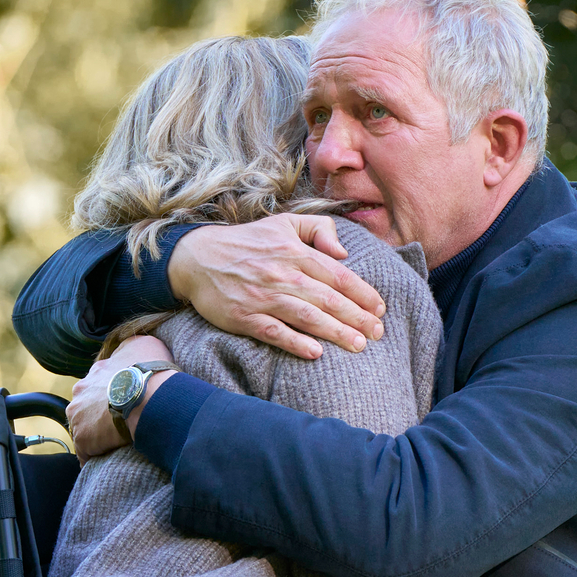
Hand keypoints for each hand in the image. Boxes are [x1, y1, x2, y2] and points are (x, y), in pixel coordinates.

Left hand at [69, 334, 173, 459]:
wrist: (150, 396)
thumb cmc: (152, 371)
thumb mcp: (144, 344)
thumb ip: (133, 346)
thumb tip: (130, 348)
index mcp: (96, 372)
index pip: (97, 386)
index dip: (110, 396)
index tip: (123, 404)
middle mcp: (81, 390)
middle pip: (86, 407)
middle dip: (99, 416)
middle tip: (121, 425)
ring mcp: (79, 415)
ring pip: (85, 430)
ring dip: (97, 437)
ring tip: (116, 446)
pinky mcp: (83, 438)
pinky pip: (87, 454)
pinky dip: (96, 458)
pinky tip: (109, 460)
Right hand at [170, 214, 385, 358]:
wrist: (196, 258)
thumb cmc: (247, 242)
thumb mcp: (283, 223)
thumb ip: (318, 228)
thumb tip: (344, 252)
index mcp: (294, 251)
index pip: (337, 275)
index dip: (362, 293)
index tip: (380, 309)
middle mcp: (281, 274)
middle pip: (328, 299)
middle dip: (357, 318)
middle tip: (378, 334)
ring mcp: (262, 297)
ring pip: (307, 316)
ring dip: (336, 332)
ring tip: (359, 345)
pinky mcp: (244, 317)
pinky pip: (274, 332)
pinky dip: (296, 343)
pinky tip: (316, 353)